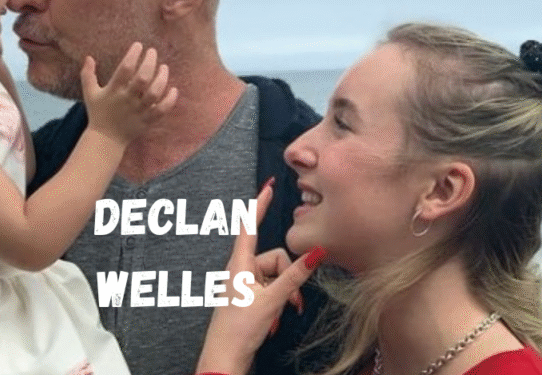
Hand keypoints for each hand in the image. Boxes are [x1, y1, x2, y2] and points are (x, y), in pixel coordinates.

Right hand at [81, 42, 177, 143]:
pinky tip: (174, 89)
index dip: (133, 55)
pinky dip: (170, 100)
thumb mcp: (89, 93)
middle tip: (152, 52)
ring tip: (164, 67)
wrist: (105, 140)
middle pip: (142, 78)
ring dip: (162, 78)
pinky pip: (162, 110)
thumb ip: (88, 74)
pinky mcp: (147, 120)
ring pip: (154, 93)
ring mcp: (139, 110)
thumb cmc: (98, 113)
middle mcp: (127, 99)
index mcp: (113, 91)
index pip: (125, 69)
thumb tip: (88, 57)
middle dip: (150, 62)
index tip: (138, 45)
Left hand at [196, 180, 325, 374]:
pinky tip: (278, 316)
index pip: (250, 224)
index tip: (269, 185)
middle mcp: (241, 268)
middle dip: (288, 274)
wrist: (225, 357)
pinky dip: (279, 299)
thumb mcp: (273, 300)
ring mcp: (245, 282)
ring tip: (284, 311)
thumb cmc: (240, 328)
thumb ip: (295, 276)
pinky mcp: (249, 296)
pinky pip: (272, 287)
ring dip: (286, 291)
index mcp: (240, 262)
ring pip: (276, 273)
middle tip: (291, 299)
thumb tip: (316, 253)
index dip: (260, 203)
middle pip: (274, 255)